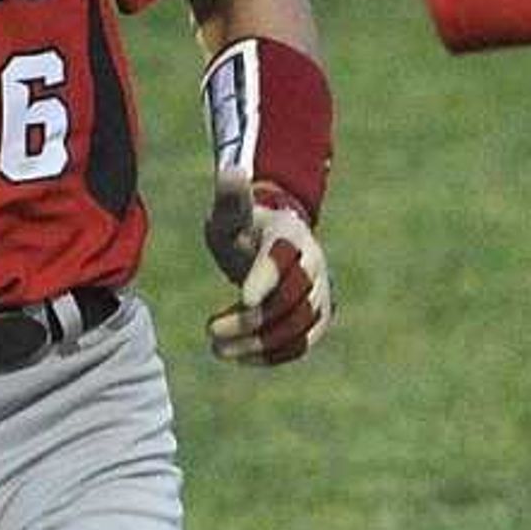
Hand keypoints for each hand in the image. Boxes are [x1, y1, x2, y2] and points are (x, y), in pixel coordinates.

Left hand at [201, 177, 330, 364]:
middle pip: (292, 299)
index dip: (266, 279)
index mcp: (290, 235)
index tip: (245, 301)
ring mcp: (319, 292)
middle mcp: (313, 264)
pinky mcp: (317, 318)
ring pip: (298, 327)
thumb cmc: (244, 224)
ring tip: (217, 349)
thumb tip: (231, 171)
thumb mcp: (231, 211)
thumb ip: (230, 197)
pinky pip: (301, 343)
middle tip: (211, 330)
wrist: (271, 242)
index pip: (282, 258)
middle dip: (252, 321)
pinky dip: (272, 355)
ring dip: (259, 344)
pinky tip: (239, 357)